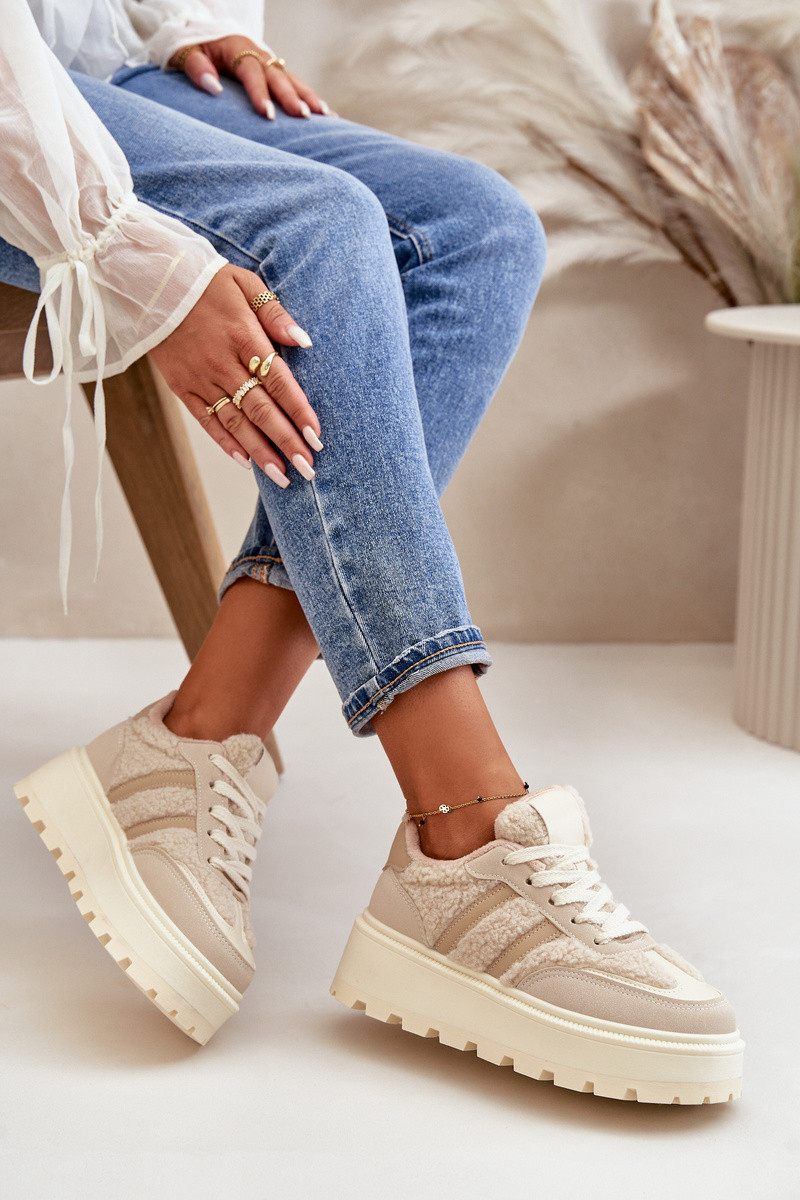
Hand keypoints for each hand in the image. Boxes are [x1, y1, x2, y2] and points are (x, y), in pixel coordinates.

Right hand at [149, 264, 321, 487]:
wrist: (148, 279)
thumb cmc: (203, 279)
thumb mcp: (244, 282)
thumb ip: (275, 313)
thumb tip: (304, 341)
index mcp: (243, 335)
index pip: (278, 382)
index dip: (299, 412)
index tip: (317, 437)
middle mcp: (222, 361)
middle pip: (261, 409)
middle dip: (286, 442)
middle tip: (308, 468)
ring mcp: (200, 377)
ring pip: (235, 422)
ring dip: (260, 452)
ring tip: (283, 476)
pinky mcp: (180, 386)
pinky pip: (206, 420)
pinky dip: (225, 442)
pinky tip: (246, 461)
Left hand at [169, 36, 333, 119]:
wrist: (203, 33)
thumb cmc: (194, 47)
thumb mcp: (185, 53)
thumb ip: (197, 69)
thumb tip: (212, 88)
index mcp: (237, 48)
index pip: (251, 72)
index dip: (259, 93)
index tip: (266, 115)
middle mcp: (258, 53)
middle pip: (278, 76)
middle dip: (292, 97)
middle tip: (302, 117)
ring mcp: (269, 62)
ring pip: (293, 79)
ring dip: (309, 98)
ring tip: (325, 117)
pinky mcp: (275, 70)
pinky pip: (295, 83)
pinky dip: (310, 98)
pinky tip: (326, 114)